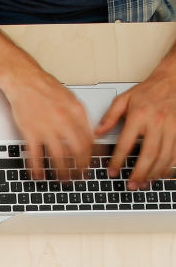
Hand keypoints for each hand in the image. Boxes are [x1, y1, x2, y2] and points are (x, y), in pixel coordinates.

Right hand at [3, 69, 94, 180]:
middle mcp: (64, 121)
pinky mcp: (30, 132)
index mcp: (76, 112)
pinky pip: (35, 155)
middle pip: (78, 151)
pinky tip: (39, 175)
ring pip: (59, 157)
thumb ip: (80, 117)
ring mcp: (47, 128)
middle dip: (80, 167)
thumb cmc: (46, 87)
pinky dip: (38, 168)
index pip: (89, 139)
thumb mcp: (71, 99)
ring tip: (63, 179)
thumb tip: (89, 133)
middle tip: (80, 176)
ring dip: (62, 171)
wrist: (24, 80)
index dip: (92, 155)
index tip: (91, 164)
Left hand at [97, 61, 175, 189]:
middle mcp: (156, 123)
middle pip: (149, 153)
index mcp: (139, 116)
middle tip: (131, 185)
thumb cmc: (147, 91)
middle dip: (140, 172)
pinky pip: (175, 152)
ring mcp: (170, 127)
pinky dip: (168, 166)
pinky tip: (160, 174)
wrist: (170, 81)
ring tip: (144, 184)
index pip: (126, 143)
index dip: (118, 160)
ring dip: (154, 173)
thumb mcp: (123, 99)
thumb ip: (110, 117)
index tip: (112, 171)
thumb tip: (98, 132)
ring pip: (164, 155)